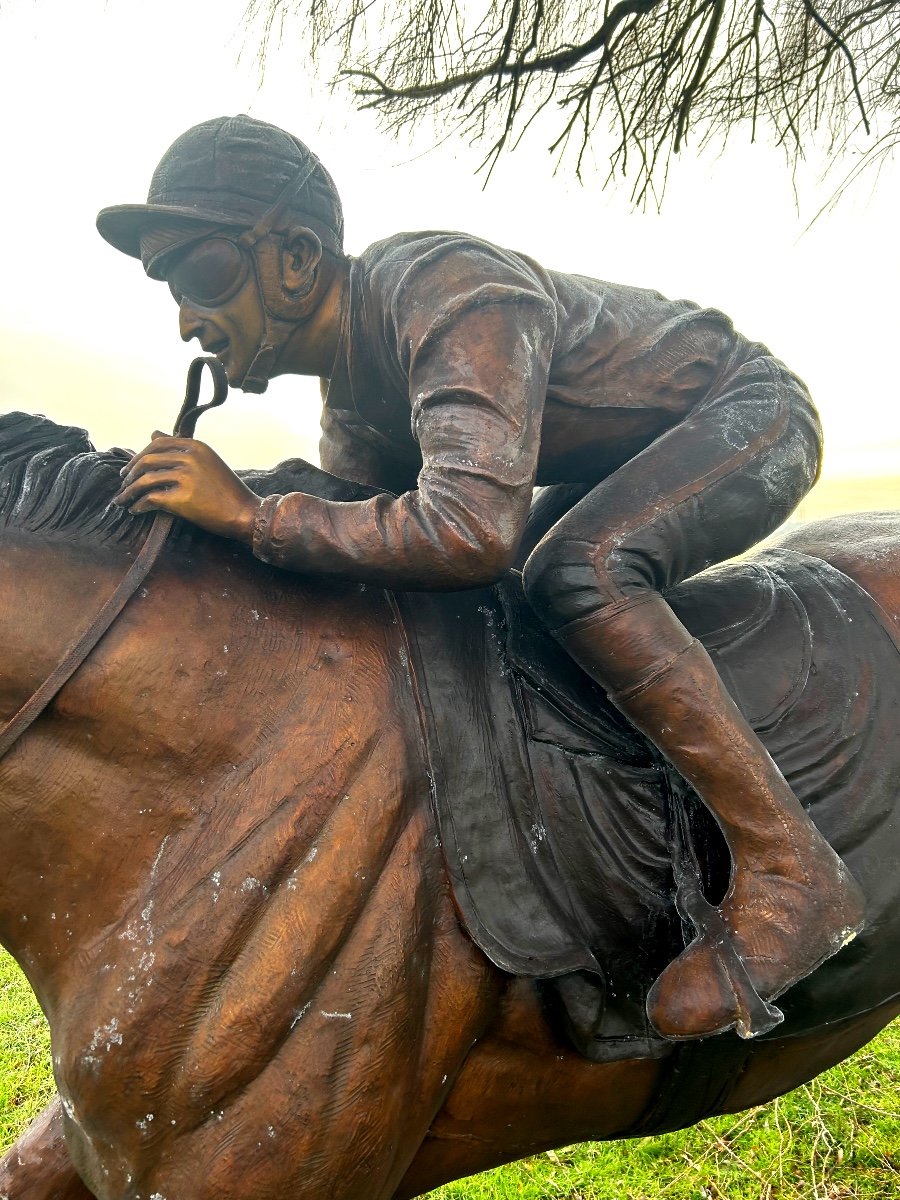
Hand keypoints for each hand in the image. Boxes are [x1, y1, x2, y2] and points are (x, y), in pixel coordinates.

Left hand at [114, 433, 261, 543]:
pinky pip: (151, 499)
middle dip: (130, 474)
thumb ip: (181, 447)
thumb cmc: (227, 490)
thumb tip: (153, 432)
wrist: (245, 513)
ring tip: (123, 501)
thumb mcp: (207, 461)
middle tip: (123, 485)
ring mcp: (186, 477)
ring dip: (129, 492)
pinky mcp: (183, 499)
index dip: (139, 457)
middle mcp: (190, 458)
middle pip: (147, 460)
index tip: (129, 469)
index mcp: (196, 446)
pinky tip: (136, 510)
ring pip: (145, 480)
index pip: (157, 444)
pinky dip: (139, 505)